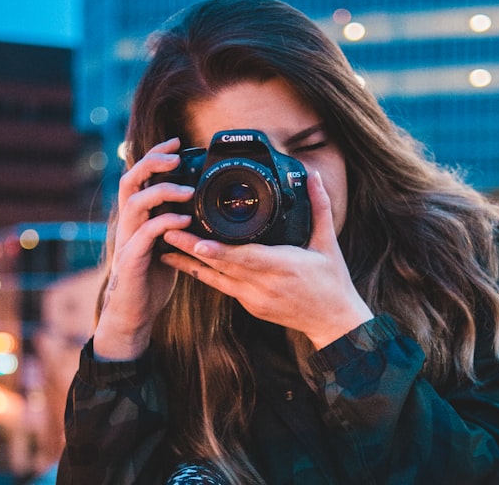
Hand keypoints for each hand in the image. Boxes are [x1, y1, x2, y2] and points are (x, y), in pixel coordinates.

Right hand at [93, 138, 194, 360]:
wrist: (134, 312)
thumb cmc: (151, 277)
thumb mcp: (166, 242)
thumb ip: (174, 220)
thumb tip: (197, 201)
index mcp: (136, 216)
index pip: (139, 176)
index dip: (155, 156)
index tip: (177, 143)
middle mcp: (128, 223)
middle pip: (130, 179)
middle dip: (152, 162)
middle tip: (176, 155)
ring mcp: (128, 239)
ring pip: (135, 202)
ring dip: (162, 191)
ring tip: (188, 190)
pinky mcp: (132, 259)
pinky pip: (146, 233)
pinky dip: (166, 222)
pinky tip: (185, 219)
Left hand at [160, 171, 372, 349]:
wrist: (333, 323)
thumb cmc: (332, 282)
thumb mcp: (328, 243)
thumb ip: (319, 207)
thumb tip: (315, 176)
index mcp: (284, 266)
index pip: (247, 258)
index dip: (220, 251)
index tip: (197, 241)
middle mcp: (265, 284)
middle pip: (223, 266)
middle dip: (193, 249)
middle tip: (167, 231)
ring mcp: (255, 298)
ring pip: (216, 279)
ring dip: (189, 263)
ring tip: (165, 247)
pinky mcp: (250, 305)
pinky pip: (222, 287)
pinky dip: (203, 274)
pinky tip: (185, 263)